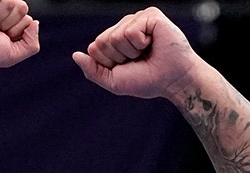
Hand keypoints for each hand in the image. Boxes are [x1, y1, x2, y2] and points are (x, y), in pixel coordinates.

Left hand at [72, 7, 200, 99]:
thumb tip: (75, 55)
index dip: (110, 63)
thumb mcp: (114, 81)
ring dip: (131, 51)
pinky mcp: (150, 15)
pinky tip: (153, 43)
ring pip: (116, 35)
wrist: (174, 81)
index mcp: (115, 40)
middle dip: (119, 57)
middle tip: (139, 60)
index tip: (128, 67)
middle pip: (103, 41)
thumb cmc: (148, 81)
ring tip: (147, 52)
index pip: (95, 47)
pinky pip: (130, 30)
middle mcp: (125, 26)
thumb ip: (93, 70)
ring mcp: (138, 19)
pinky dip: (140, 43)